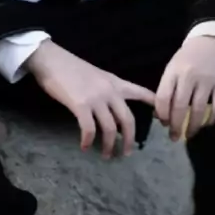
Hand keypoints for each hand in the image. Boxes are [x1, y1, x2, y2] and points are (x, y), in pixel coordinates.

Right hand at [25, 41, 154, 157]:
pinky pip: (89, 129)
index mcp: (115, 82)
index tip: (163, 119)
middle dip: (130, 139)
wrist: (51, 59)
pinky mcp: (80, 105)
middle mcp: (110, 91)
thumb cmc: (70, 67)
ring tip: (107, 155)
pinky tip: (85, 147)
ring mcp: (96, 98)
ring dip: (110, 145)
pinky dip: (88, 141)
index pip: (142, 93)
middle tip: (127, 153)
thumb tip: (111, 108)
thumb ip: (107, 90)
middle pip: (128, 119)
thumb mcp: (96, 75)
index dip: (155, 106)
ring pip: (110, 128)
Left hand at [155, 36, 214, 140]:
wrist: (212, 42)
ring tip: (188, 135)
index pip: (163, 97)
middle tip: (174, 137)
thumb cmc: (187, 58)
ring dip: (192, 126)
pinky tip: (206, 125)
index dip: (162, 114)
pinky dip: (212, 119)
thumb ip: (166, 88)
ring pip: (198, 109)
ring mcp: (207, 80)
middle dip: (175, 125)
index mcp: (172, 71)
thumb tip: (160, 115)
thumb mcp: (172, 68)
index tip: (163, 124)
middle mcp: (189, 76)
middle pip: (179, 106)